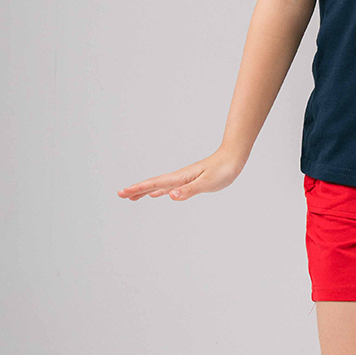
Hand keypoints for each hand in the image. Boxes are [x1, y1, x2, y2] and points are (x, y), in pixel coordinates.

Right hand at [117, 151, 242, 202]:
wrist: (233, 158)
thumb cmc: (223, 169)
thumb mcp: (207, 182)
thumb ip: (189, 190)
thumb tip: (171, 196)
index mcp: (181, 178)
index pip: (155, 184)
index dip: (139, 188)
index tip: (124, 193)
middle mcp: (179, 177)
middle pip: (153, 184)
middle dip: (137, 189)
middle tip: (121, 195)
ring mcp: (184, 178)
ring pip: (159, 186)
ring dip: (145, 191)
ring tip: (133, 196)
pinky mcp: (190, 180)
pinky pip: (170, 187)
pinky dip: (160, 191)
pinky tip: (157, 194)